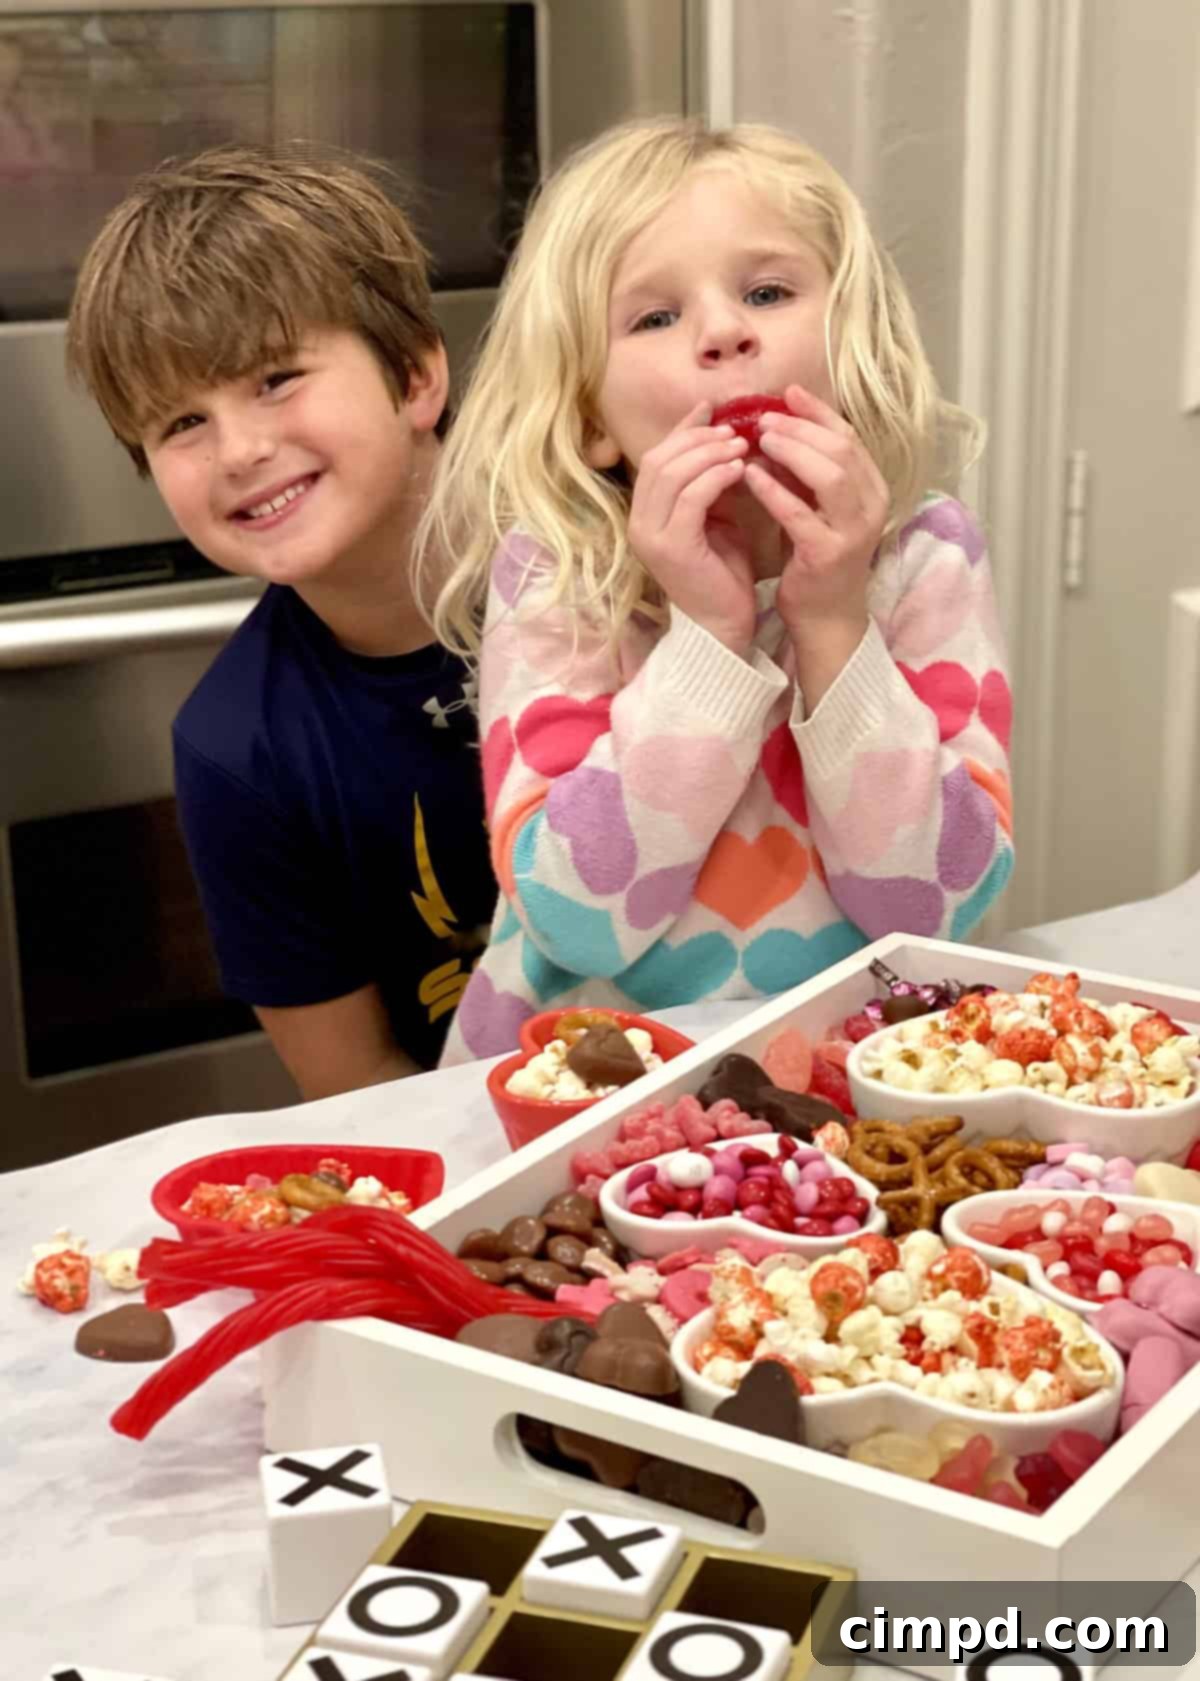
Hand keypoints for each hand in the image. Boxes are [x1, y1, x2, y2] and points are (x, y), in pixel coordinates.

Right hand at [627, 402, 757, 655]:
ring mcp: (651, 536)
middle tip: (733, 427)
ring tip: (740, 444)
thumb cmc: (723, 574)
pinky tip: (740, 469)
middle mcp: (639, 523)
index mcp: (645, 514)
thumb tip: (726, 436)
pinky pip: (691, 498)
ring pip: (672, 474)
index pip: (657, 457)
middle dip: (697, 437)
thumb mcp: (715, 517)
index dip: (684, 429)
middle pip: (660, 459)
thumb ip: (711, 483)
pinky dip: (715, 477)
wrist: (724, 626)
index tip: (714, 410)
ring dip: (709, 452)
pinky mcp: (672, 547)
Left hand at [747, 383, 888, 642]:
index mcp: (872, 488)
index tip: (787, 392)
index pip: (849, 436)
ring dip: (793, 450)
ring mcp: (853, 531)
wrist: (825, 616)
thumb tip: (775, 428)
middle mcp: (871, 506)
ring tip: (760, 439)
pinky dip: (774, 490)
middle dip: (802, 427)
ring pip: (830, 474)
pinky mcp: (827, 554)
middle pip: (841, 449)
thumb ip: (803, 472)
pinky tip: (750, 475)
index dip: (818, 411)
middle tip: (764, 417)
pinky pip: (799, 513)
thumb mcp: (814, 506)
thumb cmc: (815, 556)